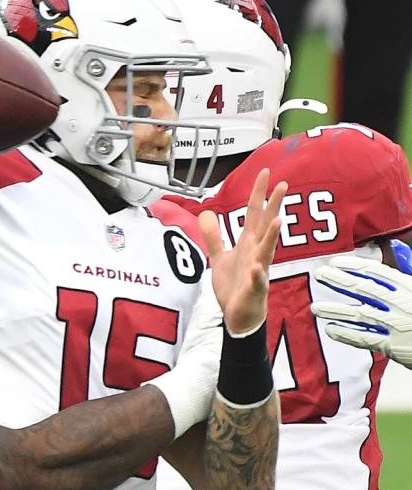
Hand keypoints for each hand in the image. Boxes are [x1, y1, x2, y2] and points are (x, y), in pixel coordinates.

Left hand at [200, 168, 286, 334]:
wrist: (239, 317)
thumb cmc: (234, 286)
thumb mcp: (220, 257)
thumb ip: (213, 235)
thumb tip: (206, 213)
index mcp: (248, 244)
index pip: (254, 214)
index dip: (258, 194)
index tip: (265, 172)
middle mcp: (256, 253)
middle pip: (265, 226)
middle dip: (273, 206)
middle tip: (283, 184)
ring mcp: (259, 271)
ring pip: (267, 251)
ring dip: (272, 237)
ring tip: (278, 220)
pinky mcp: (255, 290)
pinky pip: (257, 281)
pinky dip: (258, 275)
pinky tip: (257, 268)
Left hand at [311, 256, 411, 367]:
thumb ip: (408, 265)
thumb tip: (394, 244)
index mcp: (408, 287)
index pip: (377, 272)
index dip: (354, 266)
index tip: (335, 262)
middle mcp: (401, 304)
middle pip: (363, 290)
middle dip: (338, 281)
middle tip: (319, 275)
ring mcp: (396, 325)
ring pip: (359, 315)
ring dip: (335, 310)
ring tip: (315, 307)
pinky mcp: (392, 346)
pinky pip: (364, 337)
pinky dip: (345, 334)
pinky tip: (330, 329)